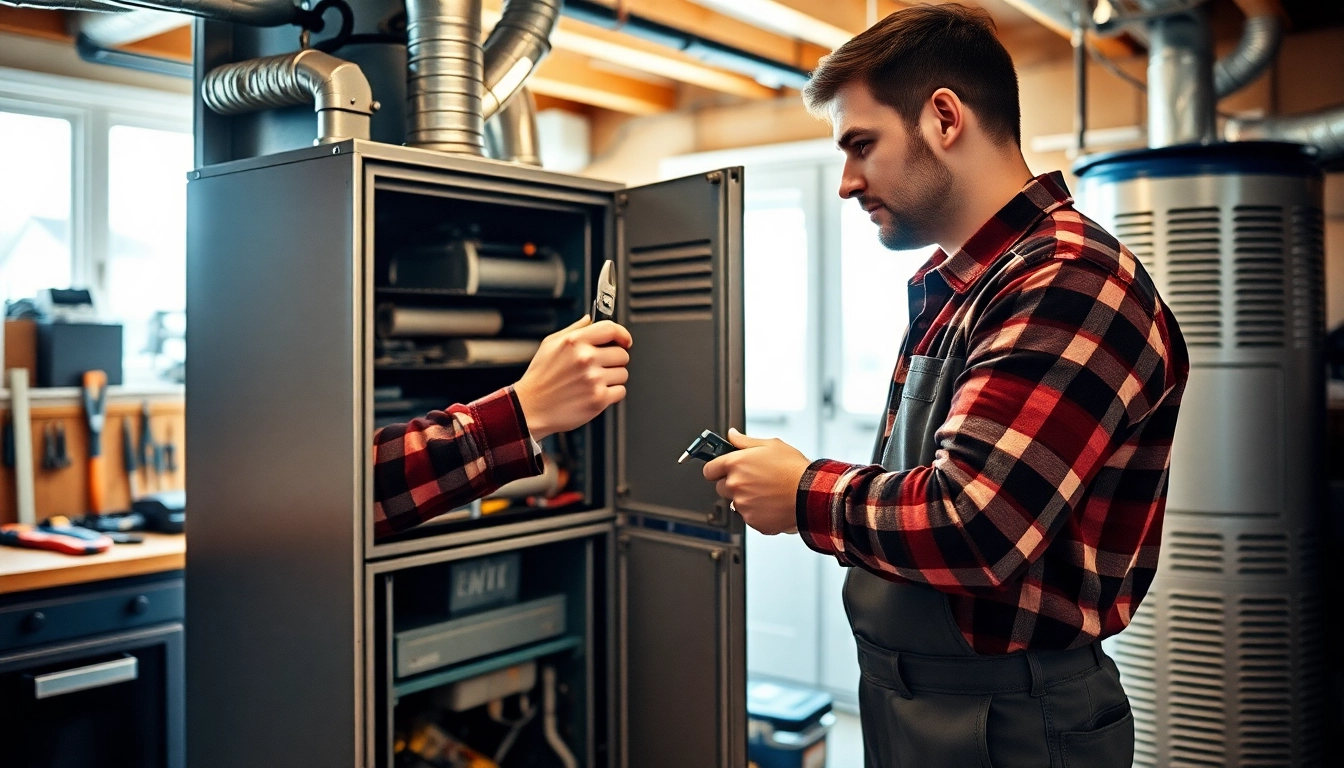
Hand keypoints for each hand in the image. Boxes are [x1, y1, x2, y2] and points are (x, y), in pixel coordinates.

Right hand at [514, 315, 632, 439]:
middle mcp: (586, 359)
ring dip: (613, 378)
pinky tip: (594, 393)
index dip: (622, 334)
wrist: (530, 408)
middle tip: (600, 367)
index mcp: (574, 342)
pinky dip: (611, 394)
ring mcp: (593, 379)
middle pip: (622, 354)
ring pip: (623, 373)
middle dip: (614, 360)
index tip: (625, 340)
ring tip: (593, 382)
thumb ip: (574, 329)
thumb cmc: (539, 378)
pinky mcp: (599, 399)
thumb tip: (590, 319)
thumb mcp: (550, 344)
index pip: (611, 329)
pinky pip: (620, 391)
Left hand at [703, 429, 810, 534]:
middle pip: (721, 487)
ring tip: (767, 492)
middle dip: (733, 484)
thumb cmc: (794, 468)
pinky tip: (772, 503)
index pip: (709, 469)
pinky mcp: (752, 521)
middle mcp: (735, 485)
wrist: (811, 493)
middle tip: (754, 480)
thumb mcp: (771, 445)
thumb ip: (745, 441)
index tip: (721, 470)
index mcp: (736, 464)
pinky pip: (749, 516)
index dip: (716, 469)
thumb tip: (732, 435)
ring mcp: (743, 505)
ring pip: (736, 503)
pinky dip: (758, 512)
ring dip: (747, 499)